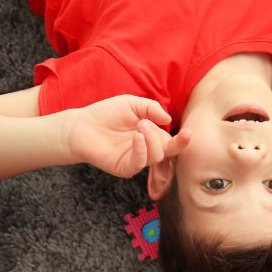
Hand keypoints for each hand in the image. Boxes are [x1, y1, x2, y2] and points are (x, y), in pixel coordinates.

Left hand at [65, 95, 191, 177]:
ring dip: (152, 141)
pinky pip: (140, 163)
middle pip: (169, 152)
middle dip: (168, 140)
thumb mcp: (132, 103)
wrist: (82, 125)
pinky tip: (136, 138)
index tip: (189, 132)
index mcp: (154, 136)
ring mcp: (137, 160)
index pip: (173, 142)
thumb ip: (151, 108)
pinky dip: (141, 150)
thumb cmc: (106, 114)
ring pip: (156, 157)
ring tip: (139, 127)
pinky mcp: (125, 168)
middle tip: (146, 123)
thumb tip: (168, 119)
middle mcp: (148, 150)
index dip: (183, 140)